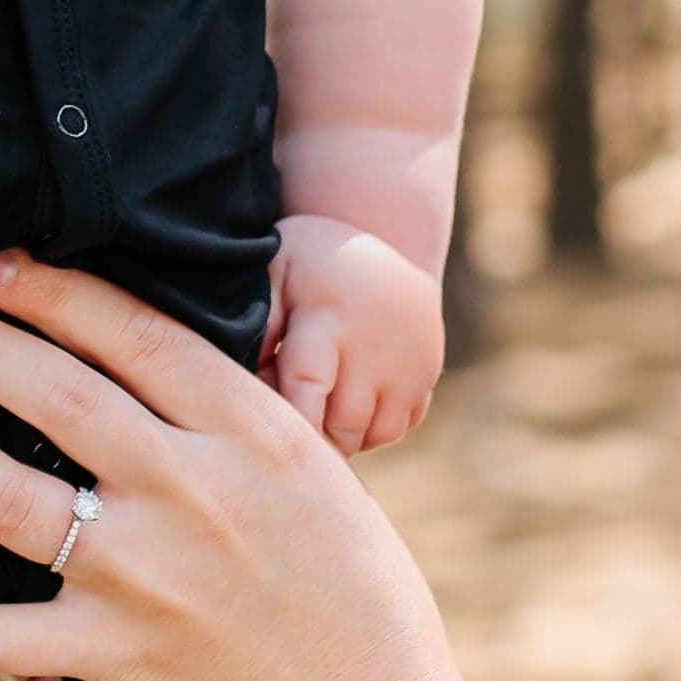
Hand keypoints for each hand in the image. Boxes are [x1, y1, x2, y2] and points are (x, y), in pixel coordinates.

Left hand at [0, 251, 483, 680]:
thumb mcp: (314, 479)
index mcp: (251, 432)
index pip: (131, 332)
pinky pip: (4, 632)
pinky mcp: (118, 653)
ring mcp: (149, 572)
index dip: (46, 289)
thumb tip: (152, 362)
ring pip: (4, 494)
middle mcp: (194, 488)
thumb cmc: (353, 601)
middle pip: (50, 390)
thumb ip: (233, 423)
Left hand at [266, 217, 443, 453]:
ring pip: (380, 433)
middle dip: (316, 436)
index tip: (273, 440)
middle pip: (346, 423)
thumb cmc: (309, 267)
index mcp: (326, 320)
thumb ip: (259, 330)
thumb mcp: (274, 278)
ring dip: (350, 437)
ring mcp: (410, 361)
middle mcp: (374, 346)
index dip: (294, 421)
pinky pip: (403, 425)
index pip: (308, 386)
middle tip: (292, 425)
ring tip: (323, 410)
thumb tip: (251, 384)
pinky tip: (354, 400)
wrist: (381, 240)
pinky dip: (377, 427)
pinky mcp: (429, 372)